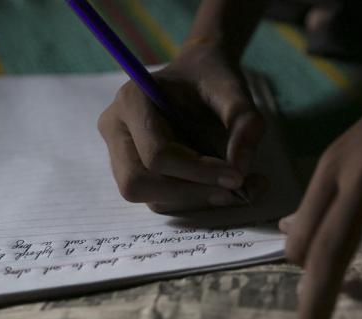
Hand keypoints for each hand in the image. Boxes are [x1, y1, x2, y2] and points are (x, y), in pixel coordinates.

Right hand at [98, 45, 265, 212]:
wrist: (199, 75)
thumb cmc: (211, 77)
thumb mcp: (234, 89)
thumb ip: (245, 123)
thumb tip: (241, 170)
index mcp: (131, 100)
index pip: (157, 155)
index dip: (199, 172)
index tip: (238, 176)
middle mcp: (116, 129)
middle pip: (138, 184)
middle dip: (190, 194)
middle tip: (235, 191)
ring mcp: (120, 154)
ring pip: (150, 199)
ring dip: (197, 200)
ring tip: (239, 188)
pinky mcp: (135, 172)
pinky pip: (161, 201)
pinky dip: (196, 200)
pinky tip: (223, 186)